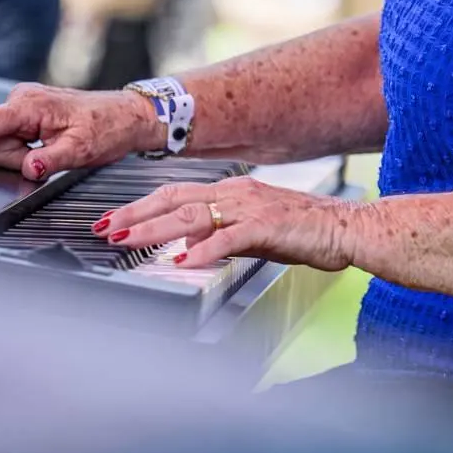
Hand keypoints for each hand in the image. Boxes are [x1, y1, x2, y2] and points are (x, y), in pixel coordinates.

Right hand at [0, 82, 159, 177]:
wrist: (125, 116)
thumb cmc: (107, 127)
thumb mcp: (83, 150)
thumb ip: (52, 160)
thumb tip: (30, 167)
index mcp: (30, 105)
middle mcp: (20, 100)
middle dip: (16, 159)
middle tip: (51, 155)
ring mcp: (21, 107)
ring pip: (0, 147)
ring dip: (23, 156)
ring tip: (54, 148)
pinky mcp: (25, 115)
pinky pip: (11, 141)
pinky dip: (26, 150)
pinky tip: (49, 145)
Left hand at [97, 175, 359, 271]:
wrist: (349, 228)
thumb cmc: (309, 232)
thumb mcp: (255, 233)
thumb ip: (221, 235)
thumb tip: (187, 245)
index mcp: (233, 191)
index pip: (175, 194)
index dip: (141, 206)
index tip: (114, 220)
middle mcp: (237, 192)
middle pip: (174, 199)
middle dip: (134, 214)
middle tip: (103, 228)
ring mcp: (251, 207)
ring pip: (191, 214)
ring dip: (155, 229)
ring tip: (127, 241)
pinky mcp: (268, 226)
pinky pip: (227, 237)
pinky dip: (201, 249)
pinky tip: (181, 261)